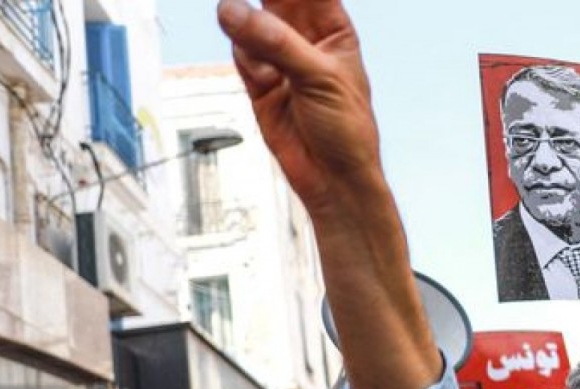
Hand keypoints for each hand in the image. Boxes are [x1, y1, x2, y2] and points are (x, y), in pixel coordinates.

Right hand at [216, 0, 381, 211]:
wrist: (332, 179)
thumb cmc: (347, 130)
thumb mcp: (321, 79)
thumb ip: (278, 42)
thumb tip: (233, 9)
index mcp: (334, 30)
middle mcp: (305, 38)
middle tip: (244, 1)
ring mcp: (280, 58)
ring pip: (251, 21)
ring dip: (246, 24)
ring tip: (247, 33)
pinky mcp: (258, 79)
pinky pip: (241, 53)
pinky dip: (244, 56)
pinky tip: (262, 75)